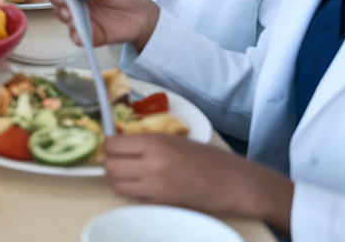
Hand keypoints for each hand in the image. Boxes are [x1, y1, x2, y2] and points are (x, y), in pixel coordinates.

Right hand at [49, 0, 160, 50]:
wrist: (142, 16)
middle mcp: (76, 0)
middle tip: (63, 2)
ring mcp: (80, 17)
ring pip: (64, 17)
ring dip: (63, 16)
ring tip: (69, 16)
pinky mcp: (88, 33)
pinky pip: (77, 36)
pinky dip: (77, 36)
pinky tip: (79, 34)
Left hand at [104, 134, 293, 231]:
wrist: (235, 184)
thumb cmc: (209, 159)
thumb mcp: (176, 140)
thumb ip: (148, 142)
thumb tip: (122, 143)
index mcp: (155, 143)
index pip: (112, 144)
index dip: (109, 144)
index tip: (113, 144)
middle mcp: (151, 165)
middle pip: (110, 166)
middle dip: (111, 162)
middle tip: (119, 159)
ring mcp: (155, 188)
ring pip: (117, 185)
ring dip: (119, 178)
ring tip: (130, 173)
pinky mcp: (160, 205)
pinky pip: (133, 197)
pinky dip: (133, 191)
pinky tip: (145, 185)